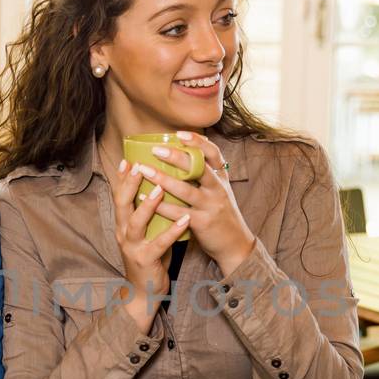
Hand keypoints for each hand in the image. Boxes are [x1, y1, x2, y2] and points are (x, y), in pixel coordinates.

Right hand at [111, 157, 190, 329]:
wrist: (144, 292)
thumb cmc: (150, 257)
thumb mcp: (146, 232)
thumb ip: (149, 214)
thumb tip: (161, 187)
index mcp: (123, 224)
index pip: (119, 197)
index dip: (122, 178)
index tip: (127, 159)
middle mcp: (123, 233)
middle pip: (122, 204)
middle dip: (130, 184)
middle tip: (139, 165)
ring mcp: (133, 247)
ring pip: (136, 223)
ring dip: (148, 204)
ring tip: (161, 188)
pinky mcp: (146, 260)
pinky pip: (159, 244)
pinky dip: (172, 230)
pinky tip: (185, 219)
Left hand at [142, 131, 255, 276]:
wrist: (235, 245)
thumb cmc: (221, 215)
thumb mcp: (219, 191)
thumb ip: (205, 176)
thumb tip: (181, 155)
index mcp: (221, 178)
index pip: (213, 154)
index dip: (198, 142)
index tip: (180, 133)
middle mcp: (218, 189)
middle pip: (199, 168)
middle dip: (177, 157)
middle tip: (156, 149)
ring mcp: (211, 206)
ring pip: (186, 190)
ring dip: (163, 179)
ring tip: (144, 170)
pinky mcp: (203, 223)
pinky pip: (178, 213)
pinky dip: (160, 205)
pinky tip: (144, 198)